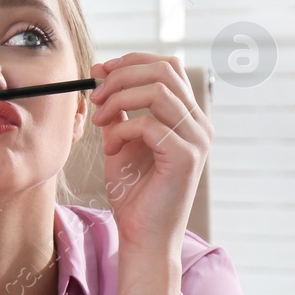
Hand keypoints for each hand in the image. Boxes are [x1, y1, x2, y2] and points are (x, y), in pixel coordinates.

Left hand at [90, 54, 210, 294]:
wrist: (142, 234)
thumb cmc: (133, 192)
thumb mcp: (121, 140)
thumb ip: (118, 109)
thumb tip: (102, 73)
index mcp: (186, 115)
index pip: (168, 66)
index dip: (132, 61)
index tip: (100, 71)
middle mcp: (198, 123)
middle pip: (164, 70)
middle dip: (121, 76)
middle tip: (95, 95)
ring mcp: (196, 139)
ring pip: (159, 91)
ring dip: (119, 99)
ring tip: (99, 121)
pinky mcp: (186, 157)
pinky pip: (150, 124)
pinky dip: (122, 129)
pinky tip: (110, 147)